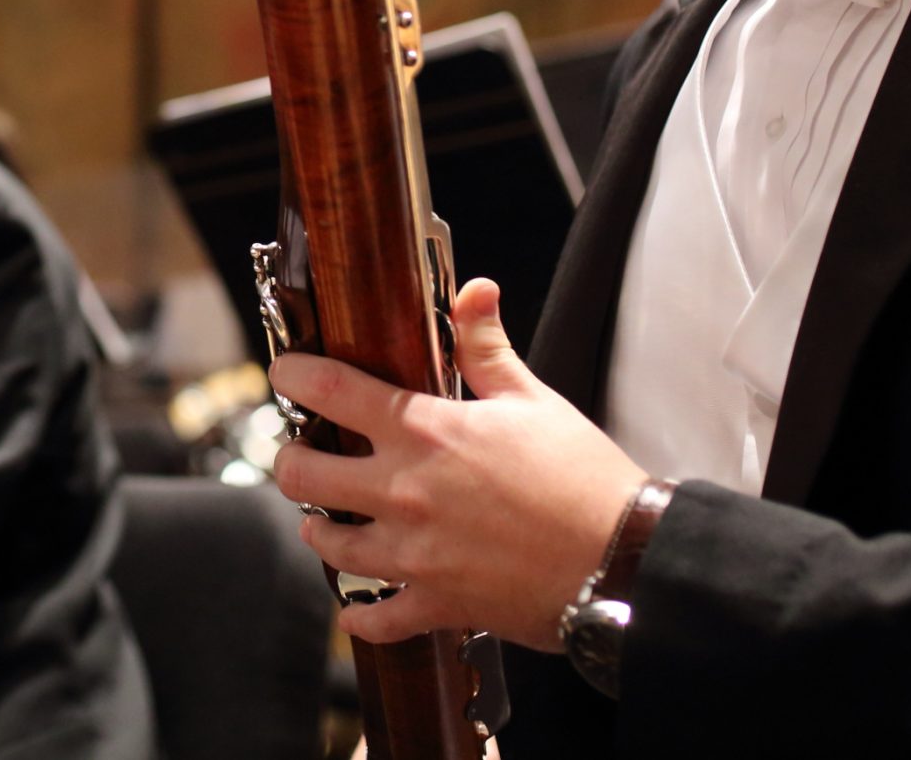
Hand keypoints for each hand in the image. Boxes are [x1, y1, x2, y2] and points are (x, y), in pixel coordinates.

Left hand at [271, 277, 648, 650]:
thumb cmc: (583, 479)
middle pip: (302, 473)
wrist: (623, 561)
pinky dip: (361, 615)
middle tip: (304, 455)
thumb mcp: (533, 401)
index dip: (293, 376)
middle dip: (292, 460)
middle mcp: (404, 490)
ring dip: (321, 529)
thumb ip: (487, 349)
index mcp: (425, 431)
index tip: (287, 374)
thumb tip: (475, 292)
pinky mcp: (435, 603)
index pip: (329, 390)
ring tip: (328, 520)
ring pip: (327, 542)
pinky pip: (375, 618)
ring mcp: (414, 553)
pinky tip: (357, 606)